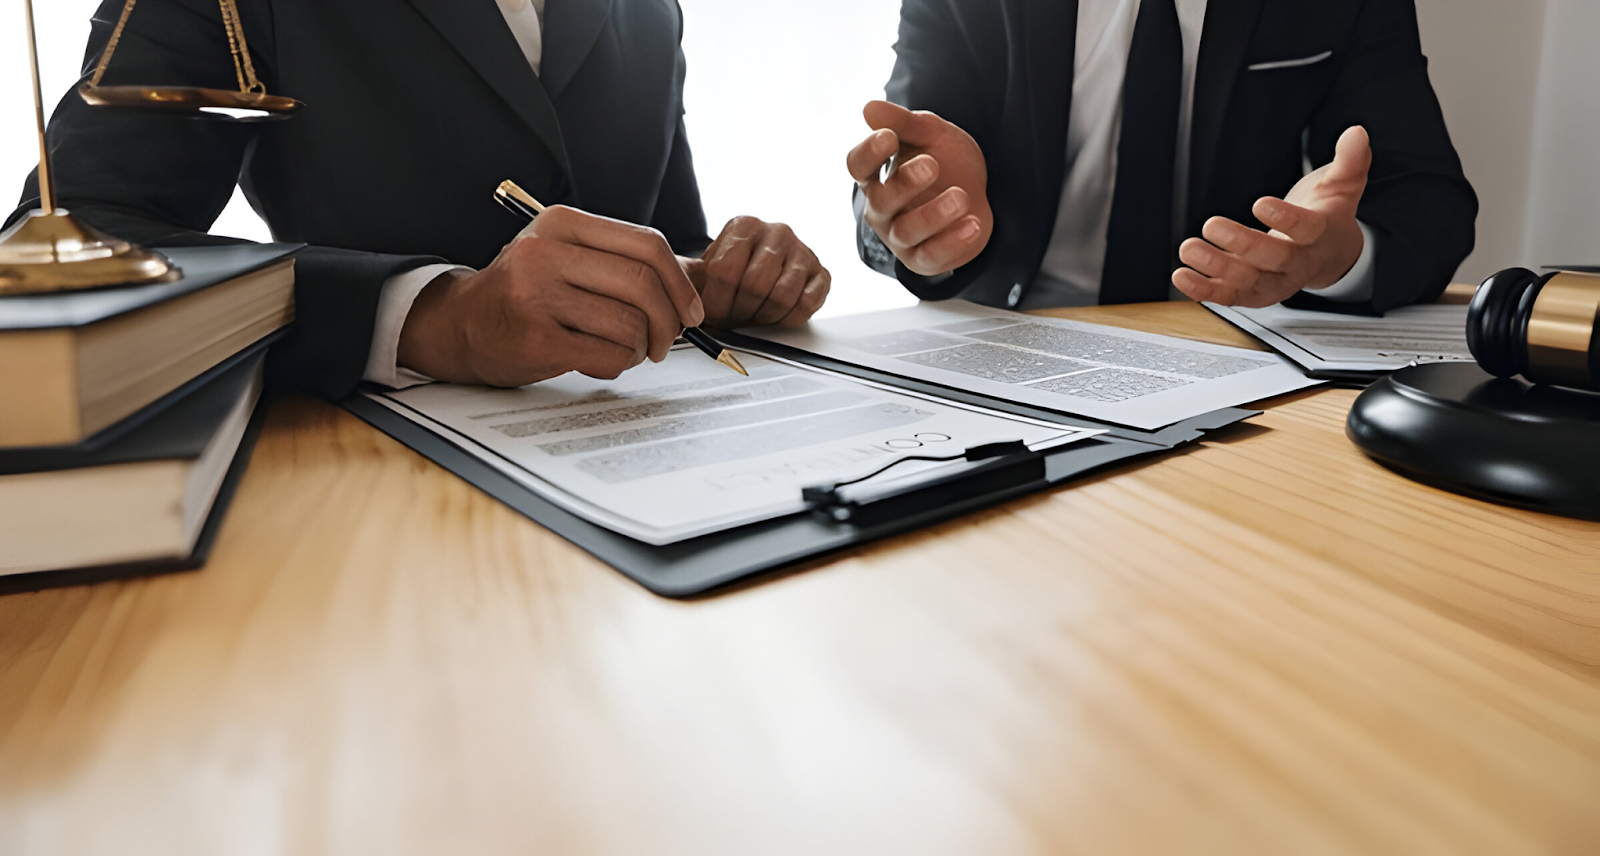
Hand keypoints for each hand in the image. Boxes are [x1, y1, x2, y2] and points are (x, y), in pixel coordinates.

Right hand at [397, 205, 704, 385]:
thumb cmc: (525, 293)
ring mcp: (538, 295)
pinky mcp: (537, 339)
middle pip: (643, 284)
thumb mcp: (566, 257)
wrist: (460, 325)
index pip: (647, 244)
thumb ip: (620, 262)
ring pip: (630, 324)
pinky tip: (599, 360)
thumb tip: (692, 284)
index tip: (691, 311)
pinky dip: (618, 364)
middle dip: (669, 321)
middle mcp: (546, 252)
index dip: (680, 283)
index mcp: (562, 223)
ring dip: (640, 348)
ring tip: (623, 350)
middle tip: (666, 341)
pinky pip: (610, 354)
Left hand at [682, 216, 830, 326]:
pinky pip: (807, 303)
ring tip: (755, 316)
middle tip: (735, 318)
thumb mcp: (704, 273)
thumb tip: (681, 311)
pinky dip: (790, 318)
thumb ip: (690, 286)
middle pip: (755, 285)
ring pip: (782, 296)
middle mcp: (776, 231)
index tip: (713, 314)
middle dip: (741, 311)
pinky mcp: (821, 273)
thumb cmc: (731, 276)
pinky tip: (778, 315)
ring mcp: (802, 250)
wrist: (758, 272)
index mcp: (744, 226)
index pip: (725, 270)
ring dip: (765, 317)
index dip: (717, 302)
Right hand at [846, 100, 991, 276]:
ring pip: (908, 230)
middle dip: (906, 183)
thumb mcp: (931, 134)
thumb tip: (869, 108)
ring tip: (961, 197)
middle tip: (932, 164)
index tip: (889, 137)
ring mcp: (900, 237)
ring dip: (934, 214)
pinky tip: (973, 224)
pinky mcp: (923, 259)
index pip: (858, 166)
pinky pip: (932, 255)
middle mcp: (882, 209)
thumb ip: (904, 123)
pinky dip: (953, 242)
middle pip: (883, 201)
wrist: (980, 194)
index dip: (869, 153)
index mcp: (877, 176)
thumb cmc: (947, 162)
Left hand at [1174, 126, 1372, 306]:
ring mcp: (1275, 280)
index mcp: (1320, 235)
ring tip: (1189, 250)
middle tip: (1211, 225)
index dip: (1285, 219)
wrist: (1331, 257)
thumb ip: (1350, 161)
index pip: (1306, 229)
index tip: (1260, 204)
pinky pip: (1230, 297)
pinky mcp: (1254, 292)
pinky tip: (1182, 276)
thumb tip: (1356, 133)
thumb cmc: (1328, 217)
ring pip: (1248, 282)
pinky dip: (1204, 290)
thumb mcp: (1343, 186)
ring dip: (1216, 269)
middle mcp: (1298, 263)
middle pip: (1272, 258)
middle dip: (1241, 244)